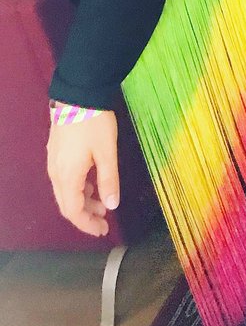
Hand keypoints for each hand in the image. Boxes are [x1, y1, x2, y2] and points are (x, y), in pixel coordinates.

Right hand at [46, 111, 119, 236]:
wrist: (78, 94)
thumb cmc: (94, 123)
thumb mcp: (107, 152)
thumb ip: (109, 180)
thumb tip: (111, 205)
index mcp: (67, 176)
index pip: (73, 211)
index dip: (87, 225)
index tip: (103, 231)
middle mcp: (56, 173)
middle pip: (67, 204)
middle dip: (85, 216)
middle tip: (104, 221)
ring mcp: (54, 162)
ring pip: (65, 192)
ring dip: (83, 201)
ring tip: (102, 202)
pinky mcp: (56, 153)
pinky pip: (64, 180)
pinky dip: (78, 188)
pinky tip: (92, 183)